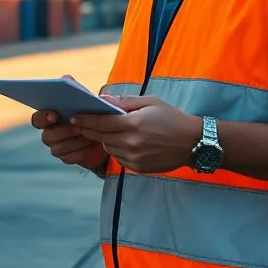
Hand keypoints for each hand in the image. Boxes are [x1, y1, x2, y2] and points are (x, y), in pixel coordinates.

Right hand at [31, 75, 108, 171]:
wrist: (104, 134)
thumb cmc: (90, 113)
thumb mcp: (84, 100)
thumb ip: (74, 89)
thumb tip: (66, 78)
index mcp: (48, 118)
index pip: (37, 119)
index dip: (43, 117)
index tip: (54, 114)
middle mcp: (48, 133)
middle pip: (47, 136)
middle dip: (64, 131)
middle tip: (78, 127)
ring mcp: (57, 147)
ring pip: (58, 148)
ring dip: (75, 141)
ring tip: (89, 135)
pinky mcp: (67, 157)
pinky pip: (69, 157)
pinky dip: (81, 151)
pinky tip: (91, 145)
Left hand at [71, 96, 202, 174]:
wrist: (193, 142)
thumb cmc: (172, 118)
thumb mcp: (150, 102)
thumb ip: (124, 102)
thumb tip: (103, 100)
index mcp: (133, 124)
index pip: (101, 123)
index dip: (85, 120)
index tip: (74, 117)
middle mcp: (132, 143)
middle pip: (101, 137)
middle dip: (90, 130)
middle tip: (80, 124)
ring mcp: (135, 157)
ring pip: (108, 148)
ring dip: (104, 140)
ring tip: (106, 132)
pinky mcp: (138, 167)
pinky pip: (118, 158)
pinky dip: (116, 150)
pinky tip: (122, 142)